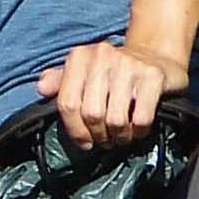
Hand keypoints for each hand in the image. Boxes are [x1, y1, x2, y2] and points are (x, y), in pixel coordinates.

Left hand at [41, 40, 179, 151]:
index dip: (75, 130)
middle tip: (106, 140)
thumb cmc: (114, 72)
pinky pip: (141, 118)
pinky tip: (138, 129)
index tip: (84, 142)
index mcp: (80, 56)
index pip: (68, 103)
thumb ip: (60, 81)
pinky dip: (139, 131)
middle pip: (91, 114)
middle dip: (99, 135)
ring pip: (115, 119)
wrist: (157, 58)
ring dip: (119, 137)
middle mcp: (102, 56)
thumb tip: (41, 88)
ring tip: (121, 136)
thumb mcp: (84, 72)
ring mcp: (129, 65)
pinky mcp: (153, 76)